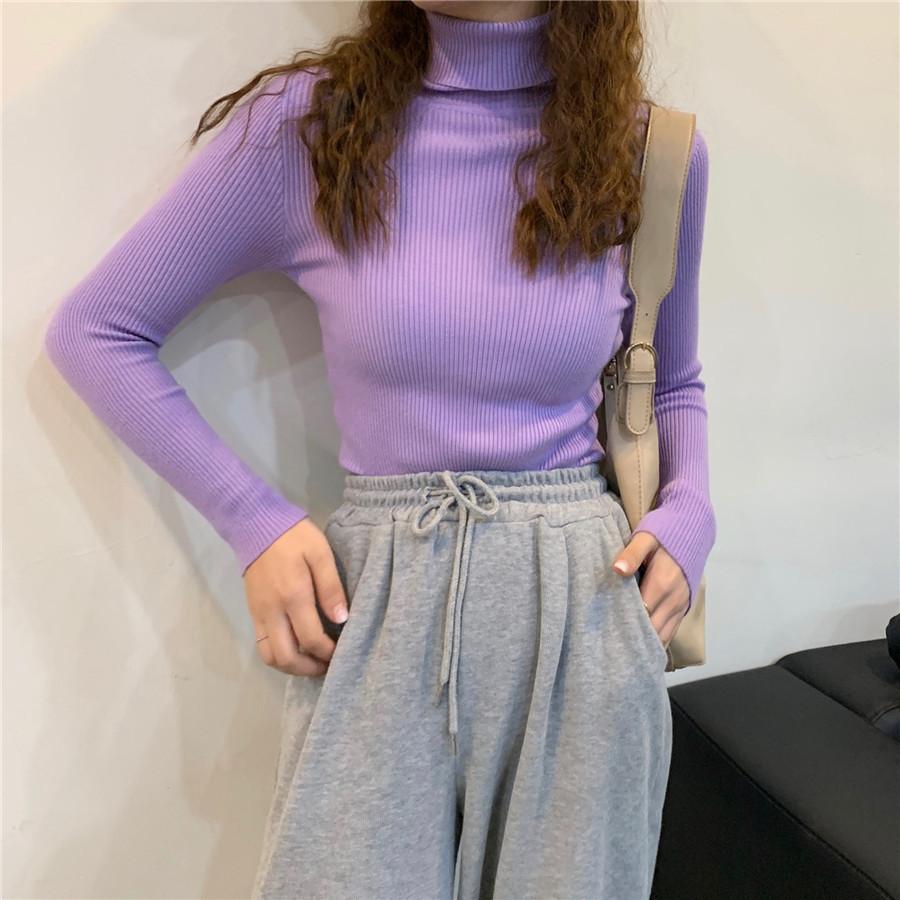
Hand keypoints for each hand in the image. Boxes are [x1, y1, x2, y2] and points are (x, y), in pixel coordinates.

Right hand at [243, 517, 348, 676]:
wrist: (255, 524)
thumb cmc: (294, 536)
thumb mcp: (320, 553)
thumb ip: (331, 587)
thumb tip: (342, 619)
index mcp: (293, 595)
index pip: (311, 639)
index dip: (327, 652)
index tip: (341, 652)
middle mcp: (272, 611)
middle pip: (287, 657)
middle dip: (309, 668)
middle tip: (327, 664)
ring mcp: (259, 614)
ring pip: (270, 656)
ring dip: (291, 667)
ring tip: (312, 661)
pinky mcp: (252, 612)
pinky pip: (262, 645)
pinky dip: (279, 655)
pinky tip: (296, 648)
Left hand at [612, 532, 688, 648]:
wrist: (694, 528)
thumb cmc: (665, 532)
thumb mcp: (646, 537)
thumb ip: (631, 554)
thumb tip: (617, 569)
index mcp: (661, 584)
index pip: (640, 614)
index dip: (623, 624)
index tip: (603, 631)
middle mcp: (673, 600)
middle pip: (651, 630)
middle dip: (632, 638)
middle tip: (609, 646)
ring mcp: (680, 605)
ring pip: (662, 635)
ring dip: (645, 643)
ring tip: (623, 652)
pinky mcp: (684, 607)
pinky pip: (671, 632)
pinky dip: (657, 641)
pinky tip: (642, 647)